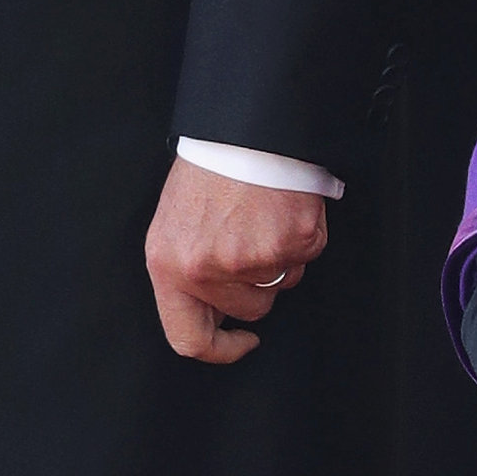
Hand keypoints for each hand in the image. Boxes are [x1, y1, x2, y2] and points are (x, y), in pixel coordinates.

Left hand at [145, 156, 328, 363]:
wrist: (245, 126)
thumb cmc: (210, 170)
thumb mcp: (175, 225)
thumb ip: (187, 272)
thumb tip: (215, 313)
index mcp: (168, 266)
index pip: (190, 339)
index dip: (221, 349)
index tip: (243, 341)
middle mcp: (208, 269)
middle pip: (251, 308)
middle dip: (259, 284)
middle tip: (254, 241)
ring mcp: (253, 257)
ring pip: (282, 282)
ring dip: (281, 256)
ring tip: (265, 215)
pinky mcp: (293, 240)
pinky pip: (307, 255)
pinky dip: (303, 234)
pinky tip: (286, 207)